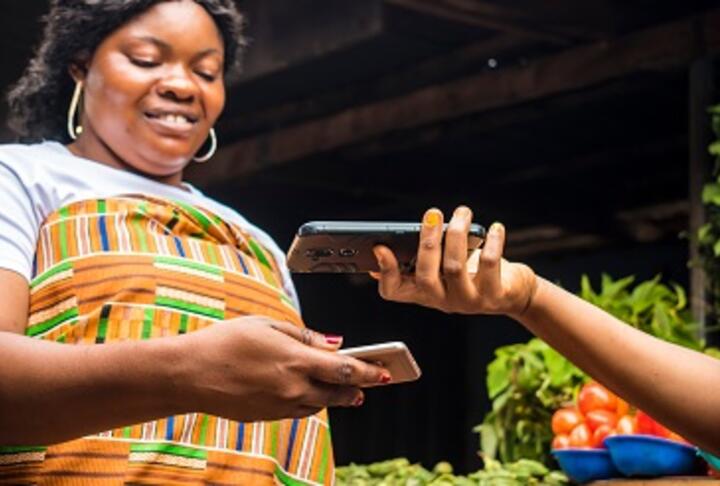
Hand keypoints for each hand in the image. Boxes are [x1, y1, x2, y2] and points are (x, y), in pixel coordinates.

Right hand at [180, 317, 389, 420]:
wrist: (190, 374)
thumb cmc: (226, 341)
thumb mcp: (267, 325)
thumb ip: (304, 335)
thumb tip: (333, 343)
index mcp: (295, 360)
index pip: (344, 370)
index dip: (369, 372)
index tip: (385, 373)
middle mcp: (292, 387)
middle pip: (338, 394)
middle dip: (358, 389)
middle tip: (374, 384)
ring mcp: (280, 406)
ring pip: (320, 406)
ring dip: (336, 399)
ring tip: (350, 394)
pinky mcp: (267, 416)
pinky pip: (299, 413)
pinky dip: (311, 404)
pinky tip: (312, 396)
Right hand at [371, 206, 536, 316]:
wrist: (512, 293)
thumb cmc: (473, 273)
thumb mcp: (443, 268)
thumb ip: (421, 258)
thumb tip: (383, 249)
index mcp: (424, 292)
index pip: (393, 291)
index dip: (385, 271)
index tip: (381, 247)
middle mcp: (442, 300)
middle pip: (425, 275)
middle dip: (428, 241)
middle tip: (433, 213)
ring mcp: (467, 301)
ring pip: (454, 268)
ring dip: (457, 234)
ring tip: (462, 213)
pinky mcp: (494, 297)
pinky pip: (489, 265)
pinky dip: (492, 242)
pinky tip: (495, 228)